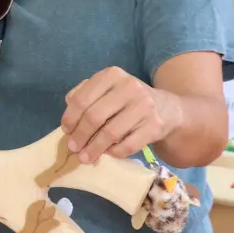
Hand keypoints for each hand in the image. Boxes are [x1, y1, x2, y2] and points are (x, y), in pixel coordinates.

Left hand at [61, 66, 179, 163]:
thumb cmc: (127, 100)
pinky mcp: (155, 126)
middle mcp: (129, 87)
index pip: (81, 99)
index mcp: (111, 75)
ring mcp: (144, 106)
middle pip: (94, 116)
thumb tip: (68, 121)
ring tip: (85, 157)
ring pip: (110, 133)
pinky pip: (127, 145)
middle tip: (73, 148)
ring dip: (94, 149)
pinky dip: (114, 152)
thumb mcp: (107, 89)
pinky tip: (108, 154)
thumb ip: (85, 97)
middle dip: (80, 136)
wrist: (167, 109)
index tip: (66, 131)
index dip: (70, 118)